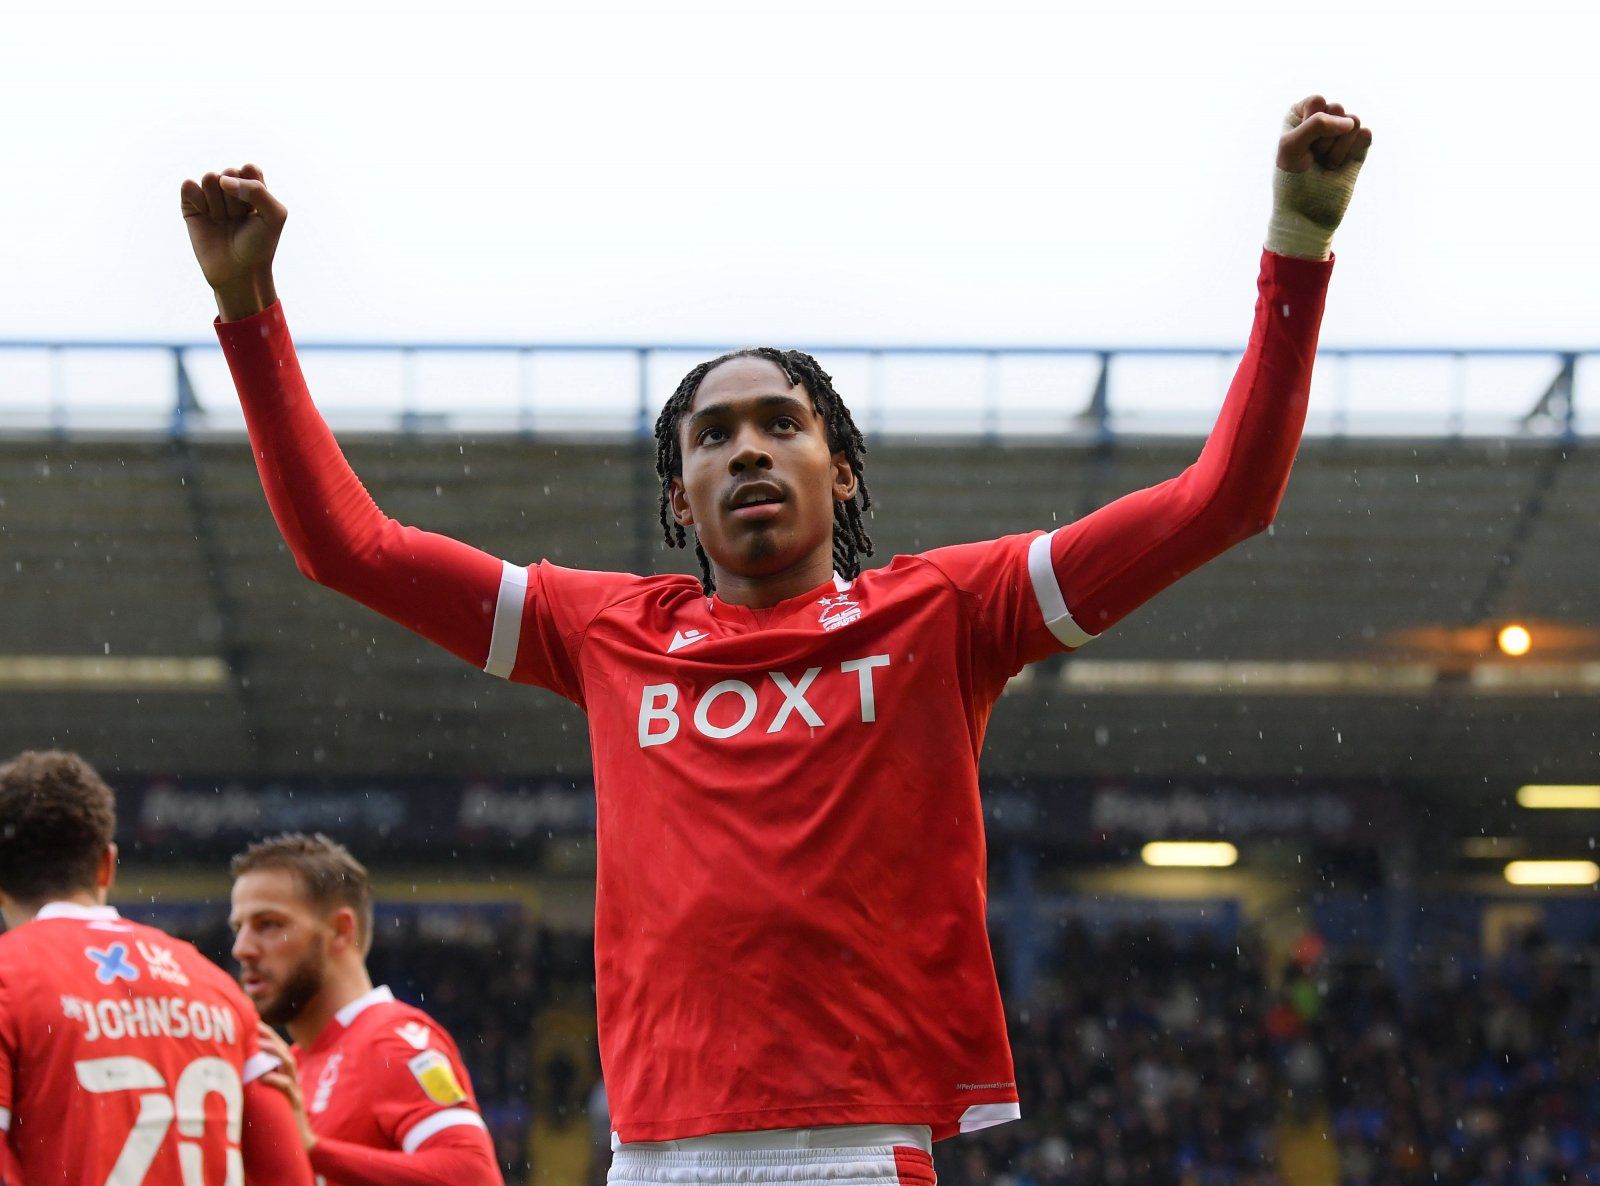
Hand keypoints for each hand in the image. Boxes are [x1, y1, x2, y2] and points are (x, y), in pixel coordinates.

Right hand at [180, 164, 285, 319]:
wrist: (238, 272)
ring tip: (224, 221)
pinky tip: (206, 218)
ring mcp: (209, 194)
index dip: (252, 190)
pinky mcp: (190, 203)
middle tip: (239, 220)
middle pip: (229, 172)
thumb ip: (258, 190)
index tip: (256, 212)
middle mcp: (230, 187)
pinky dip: (199, 202)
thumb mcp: (274, 216)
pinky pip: (189, 185)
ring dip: (219, 204)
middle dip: (236, 200)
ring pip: (209, 177)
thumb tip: (221, 179)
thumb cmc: (259, 244)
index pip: (249, 169)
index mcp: (252, 185)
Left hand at [256, 1022, 316, 1150]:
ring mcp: (294, 1089)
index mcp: (283, 1075)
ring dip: (272, 1051)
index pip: (275, 1048)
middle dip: (268, 1036)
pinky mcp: (294, 1104)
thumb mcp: (264, 1099)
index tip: (250, 1022)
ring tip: (257, 1044)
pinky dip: (275, 1080)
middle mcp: (290, 1078)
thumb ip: (254, 1086)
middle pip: (282, 1050)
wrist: (296, 1145)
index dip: (264, 1034)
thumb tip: (228, 1075)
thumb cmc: (275, 1123)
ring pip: (287, 1063)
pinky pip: (287, 1088)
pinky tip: (263, 1077)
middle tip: (253, 1025)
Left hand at [1267, 95, 1372, 259]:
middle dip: (1325, 138)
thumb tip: (1352, 122)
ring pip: (1354, 121)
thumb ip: (1316, 124)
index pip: (1317, 101)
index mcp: (1300, 114)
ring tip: (1326, 163)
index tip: (1301, 146)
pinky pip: (1366, 134)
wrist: (1308, 214)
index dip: (1311, 124)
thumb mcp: (1291, 148)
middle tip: (1314, 157)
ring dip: (1338, 149)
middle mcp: (1323, 118)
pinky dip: (1352, 153)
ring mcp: (1342, 132)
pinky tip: (1340, 166)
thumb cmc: (1292, 180)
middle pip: (1338, 108)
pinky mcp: (1358, 146)